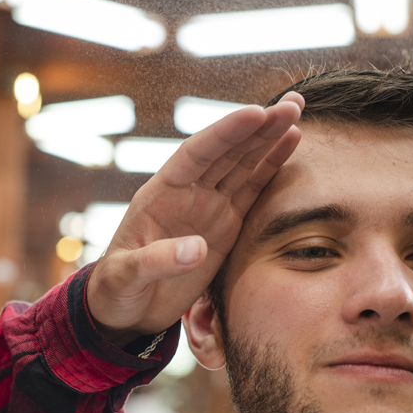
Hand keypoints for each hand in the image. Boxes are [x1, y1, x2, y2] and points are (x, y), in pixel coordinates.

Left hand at [86, 93, 304, 346]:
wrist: (126, 309)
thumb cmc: (117, 289)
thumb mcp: (126, 277)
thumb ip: (156, 261)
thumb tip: (195, 250)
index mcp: (160, 194)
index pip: (196, 154)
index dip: (226, 133)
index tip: (256, 113)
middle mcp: (187, 192)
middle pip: (226, 151)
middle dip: (258, 126)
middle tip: (292, 103)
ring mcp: (208, 206)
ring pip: (243, 163)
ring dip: (269, 137)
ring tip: (296, 110)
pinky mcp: (225, 225)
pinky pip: (252, 189)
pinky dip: (272, 167)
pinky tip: (290, 142)